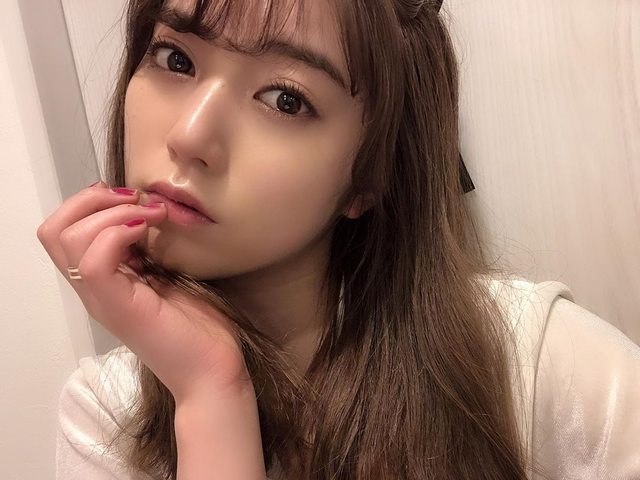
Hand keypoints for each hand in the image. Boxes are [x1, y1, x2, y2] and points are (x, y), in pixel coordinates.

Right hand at [37, 182, 251, 401]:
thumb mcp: (170, 273)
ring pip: (68, 240)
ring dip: (112, 212)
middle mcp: (94, 289)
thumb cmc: (198, 326)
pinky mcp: (121, 308)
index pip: (62, 230)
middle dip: (93, 199)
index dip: (90, 201)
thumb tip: (149, 208)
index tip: (133, 198)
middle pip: (54, 230)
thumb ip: (150, 247)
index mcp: (103, 279)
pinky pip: (94, 262)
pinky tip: (147, 232)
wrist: (212, 370)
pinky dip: (118, 234)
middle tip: (137, 200)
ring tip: (150, 215)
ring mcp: (103, 299)